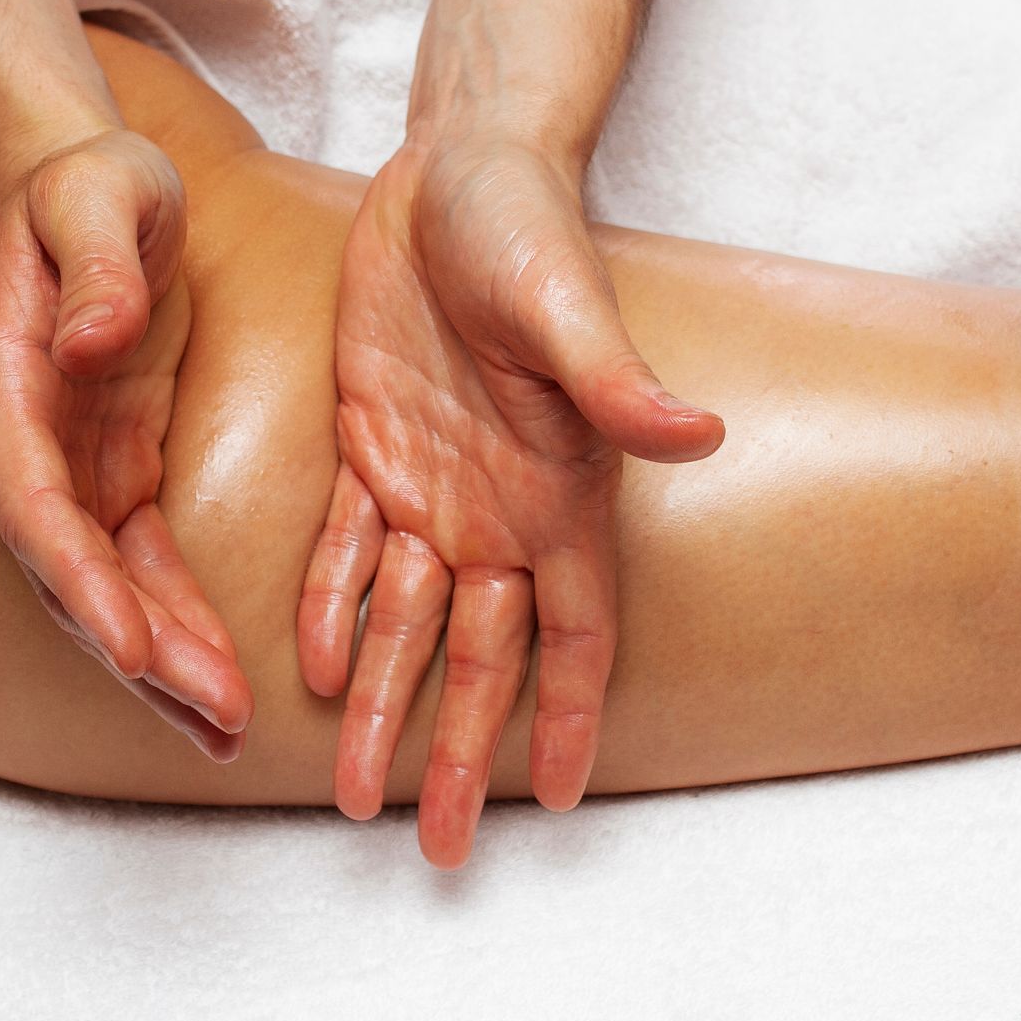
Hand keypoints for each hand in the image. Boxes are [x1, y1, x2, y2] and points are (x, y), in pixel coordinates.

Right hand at [0, 130, 252, 759]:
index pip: (35, 501)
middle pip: (70, 572)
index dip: (81, 580)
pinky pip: (144, 566)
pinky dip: (179, 624)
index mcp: (2, 379)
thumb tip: (89, 342)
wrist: (89, 183)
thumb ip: (98, 264)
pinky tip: (220, 683)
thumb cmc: (92, 180)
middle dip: (139, 652)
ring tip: (227, 732)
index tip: (134, 647)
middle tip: (214, 720)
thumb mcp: (103, 193)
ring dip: (164, 663)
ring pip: (108, 589)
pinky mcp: (112, 473)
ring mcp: (65, 466)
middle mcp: (20, 441)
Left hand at [298, 139, 723, 866]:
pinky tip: (320, 670)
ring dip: (389, 706)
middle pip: (484, 656)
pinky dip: (336, 611)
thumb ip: (617, 382)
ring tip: (360, 793)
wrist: (454, 172)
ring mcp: (433, 486)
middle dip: (464, 751)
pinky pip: (349, 552)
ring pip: (408, 624)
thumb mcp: (568, 305)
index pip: (574, 632)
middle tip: (441, 848)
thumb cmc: (527, 230)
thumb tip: (699, 435)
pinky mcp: (372, 450)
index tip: (558, 800)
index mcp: (559, 492)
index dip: (567, 715)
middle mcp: (499, 510)